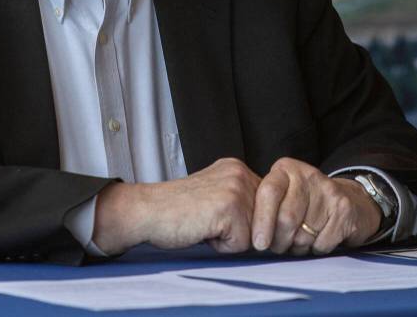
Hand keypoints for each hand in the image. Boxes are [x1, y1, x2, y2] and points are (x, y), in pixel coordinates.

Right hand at [93, 157, 260, 254]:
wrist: (146, 211)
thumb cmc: (176, 211)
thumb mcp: (216, 196)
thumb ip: (242, 202)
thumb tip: (270, 229)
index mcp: (237, 168)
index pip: (267, 206)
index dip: (247, 222)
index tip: (218, 218)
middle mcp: (240, 173)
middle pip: (265, 221)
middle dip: (239, 231)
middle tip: (208, 220)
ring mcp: (236, 188)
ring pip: (255, 234)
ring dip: (230, 240)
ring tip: (205, 225)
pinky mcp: (229, 208)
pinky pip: (241, 244)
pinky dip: (221, 247)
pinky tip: (202, 230)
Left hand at [252, 157, 381, 255]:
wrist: (350, 201)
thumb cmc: (304, 204)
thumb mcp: (281, 195)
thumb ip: (263, 207)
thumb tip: (245, 236)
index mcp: (285, 170)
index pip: (268, 193)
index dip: (261, 220)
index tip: (259, 244)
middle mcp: (307, 175)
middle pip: (286, 218)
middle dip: (279, 241)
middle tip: (279, 247)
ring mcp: (327, 190)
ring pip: (303, 234)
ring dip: (298, 247)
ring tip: (300, 241)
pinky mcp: (343, 208)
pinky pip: (321, 242)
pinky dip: (316, 249)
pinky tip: (318, 239)